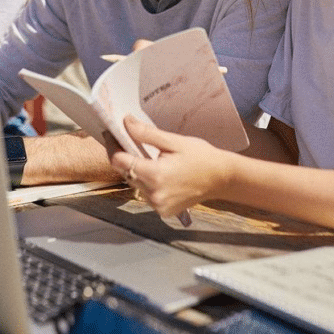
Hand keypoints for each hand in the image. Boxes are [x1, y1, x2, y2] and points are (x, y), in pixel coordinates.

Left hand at [110, 116, 231, 217]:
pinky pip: (146, 194)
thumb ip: (146, 134)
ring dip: (136, 171)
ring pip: (134, 184)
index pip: (120, 161)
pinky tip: (159, 174)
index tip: (112, 134)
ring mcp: (158, 205)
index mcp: (155, 175)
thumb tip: (125, 122)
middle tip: (129, 141)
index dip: (113, 147)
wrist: (222, 178)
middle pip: (125, 173)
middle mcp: (153, 194)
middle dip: (125, 157)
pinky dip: (147, 183)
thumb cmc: (201, 156)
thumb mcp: (174, 141)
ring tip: (149, 158)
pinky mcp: (163, 211)